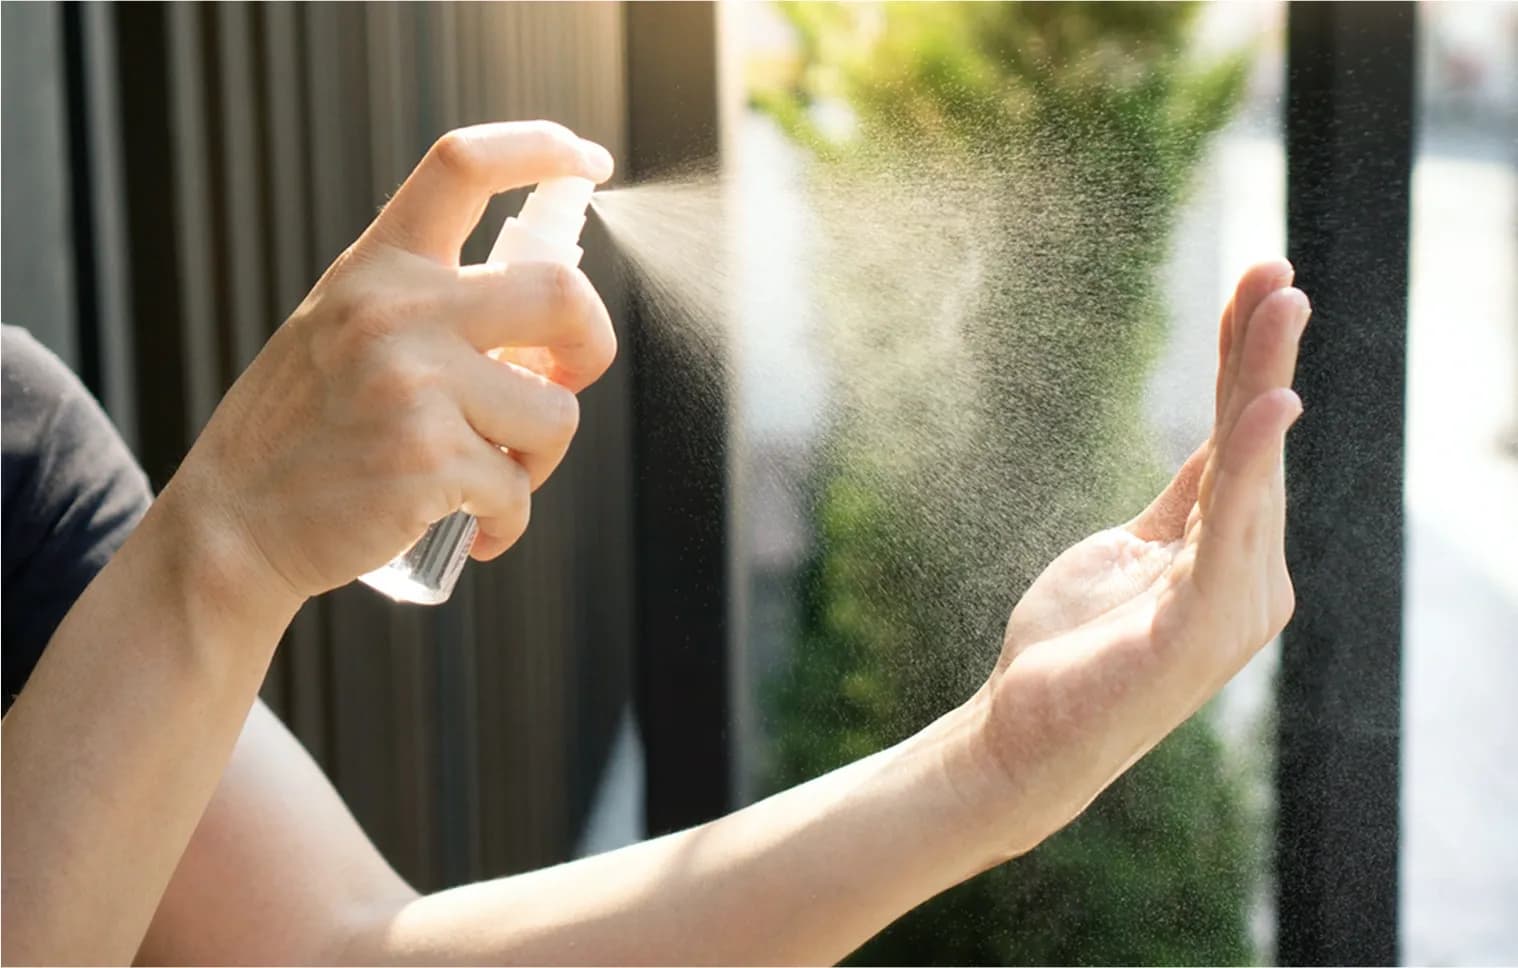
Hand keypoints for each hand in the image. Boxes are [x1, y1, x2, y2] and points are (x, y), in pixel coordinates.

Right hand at [158, 121, 616, 604]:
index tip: (590, 161)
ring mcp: (414, 383)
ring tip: (488, 479)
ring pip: (557, 413)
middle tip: (564, 382)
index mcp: (378, 268)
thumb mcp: (343, 333)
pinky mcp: (429, 460)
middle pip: (563, 294)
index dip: (542, 147)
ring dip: (539, 458)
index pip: (464, 165)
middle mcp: (396, 311)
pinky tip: (471, 528)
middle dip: (592, 345)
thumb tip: (553, 334)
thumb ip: (431, 312)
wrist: (233, 525)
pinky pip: (518, 490)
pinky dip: (507, 520)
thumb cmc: (302, 435)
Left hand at [964, 260, 1308, 855]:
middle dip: (1264, 354)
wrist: (1026, 737)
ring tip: (1279, 303)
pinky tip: (1264, 408)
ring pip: (1253, 474)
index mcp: (1233, 558)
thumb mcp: (1133, 553)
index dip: (1247, 364)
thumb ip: (1187, 504)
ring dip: (1263, 383)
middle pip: (1257, 446)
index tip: (1256, 286)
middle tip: (1277, 271)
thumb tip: (1220, 439)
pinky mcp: (1200, 630)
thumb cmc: (1078, 649)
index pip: (1242, 442)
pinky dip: (1247, 467)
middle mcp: (1250, 578)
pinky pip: (1228, 533)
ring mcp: (1232, 607)